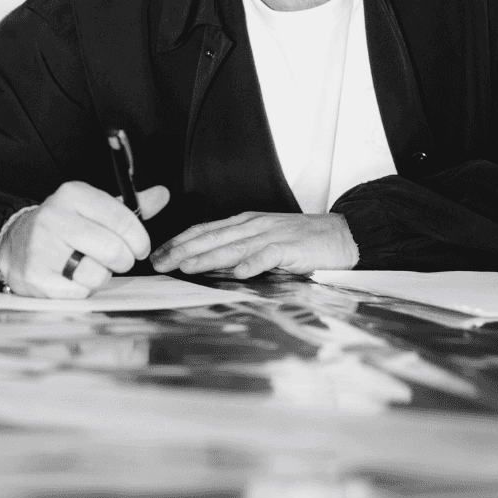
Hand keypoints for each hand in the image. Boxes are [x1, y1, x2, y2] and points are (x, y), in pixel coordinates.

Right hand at [0, 180, 169, 298]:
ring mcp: (41, 247)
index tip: (140, 248)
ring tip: (90, 266)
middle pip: (113, 249)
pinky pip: (78, 293)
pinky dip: (83, 290)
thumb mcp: (95, 208)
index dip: (139, 239)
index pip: (122, 218)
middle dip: (124, 260)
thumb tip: (162, 195)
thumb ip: (131, 205)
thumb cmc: (66, 226)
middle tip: (119, 260)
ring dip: (101, 276)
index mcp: (73, 194)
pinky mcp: (34, 276)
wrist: (15, 243)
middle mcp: (54, 217)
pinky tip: (73, 277)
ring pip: (97, 274)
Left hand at [150, 211, 357, 279]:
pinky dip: (253, 264)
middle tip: (160, 262)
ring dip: (208, 257)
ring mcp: (271, 235)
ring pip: (234, 246)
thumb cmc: (299, 241)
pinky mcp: (290, 248)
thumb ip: (238, 250)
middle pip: (212, 237)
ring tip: (187, 266)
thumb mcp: (262, 241)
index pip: (206, 230)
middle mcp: (253, 226)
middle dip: (183, 249)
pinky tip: (239, 273)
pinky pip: (268, 255)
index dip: (180, 241)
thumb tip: (208, 265)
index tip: (159, 254)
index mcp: (245, 223)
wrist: (337, 235)